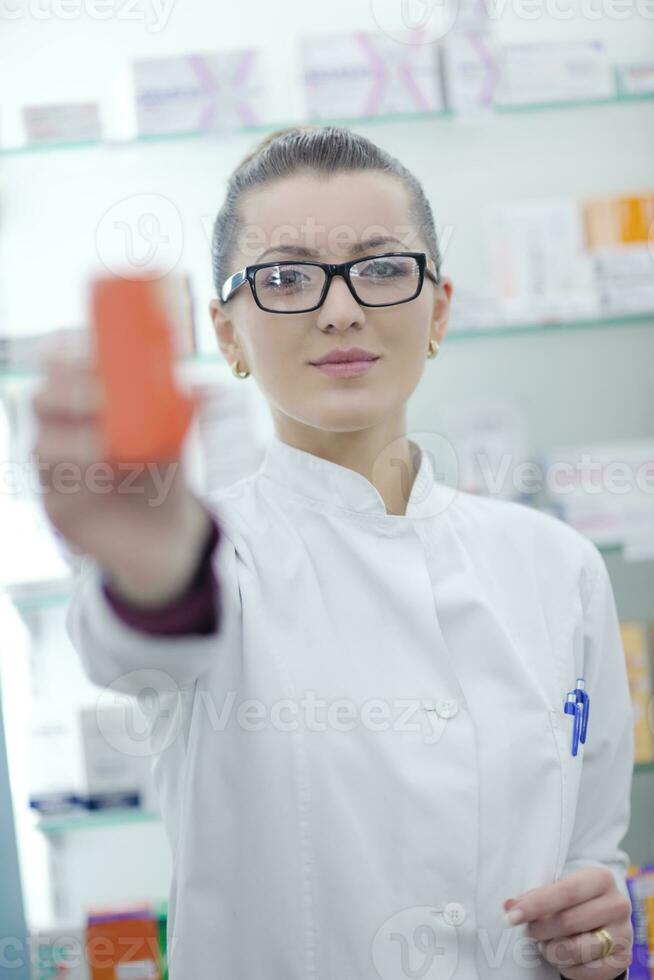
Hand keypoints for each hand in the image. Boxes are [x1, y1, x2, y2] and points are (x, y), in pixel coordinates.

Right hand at [32, 348, 208, 605]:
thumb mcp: (175, 434)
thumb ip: (189, 409)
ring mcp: (53, 467)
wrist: (166, 530)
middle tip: (101, 399)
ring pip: (40, 444)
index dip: (70, 356)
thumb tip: (211, 389)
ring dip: (72, 440)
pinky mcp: (56, 503)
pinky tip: (98, 472)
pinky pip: (53, 487)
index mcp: (82, 401)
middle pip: (41, 399)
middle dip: (68, 393)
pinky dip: (76, 477)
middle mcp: (60, 430)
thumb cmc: (161, 470)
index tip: (96, 356)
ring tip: (104, 445)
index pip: (58, 366)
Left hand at [503, 866, 631, 978]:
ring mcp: (623, 933)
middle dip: (540, 930)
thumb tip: (509, 906)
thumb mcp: (557, 891)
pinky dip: (566, 967)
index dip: (536, 905)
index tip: (511, 916)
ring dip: (551, 950)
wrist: (604, 921)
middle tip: (529, 932)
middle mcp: (617, 904)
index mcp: (601, 878)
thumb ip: (534, 897)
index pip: (565, 892)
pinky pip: (586, 971)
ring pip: (575, 950)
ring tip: (546, 944)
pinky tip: (563, 956)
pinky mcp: (623, 959)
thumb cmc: (573, 901)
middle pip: (568, 922)